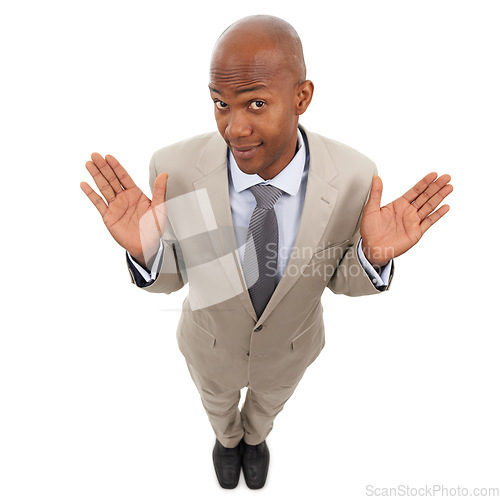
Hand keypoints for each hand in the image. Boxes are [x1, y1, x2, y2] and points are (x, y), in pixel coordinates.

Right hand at [80, 153, 167, 267]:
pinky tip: (84, 184)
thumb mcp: (159, 208)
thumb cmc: (154, 227)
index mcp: (135, 194)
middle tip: (95, 155)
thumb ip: (160, 191)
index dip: (116, 166)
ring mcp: (115, 206)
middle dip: (103, 167)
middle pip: (111, 179)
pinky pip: (98, 203)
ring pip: (103, 188)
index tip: (108, 157)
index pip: (124, 177)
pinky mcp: (108, 216)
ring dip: (96, 176)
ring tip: (89, 164)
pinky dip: (91, 194)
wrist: (146, 245)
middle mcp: (124, 198)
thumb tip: (164, 174)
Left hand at [360, 172, 452, 266]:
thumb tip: (376, 178)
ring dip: (439, 197)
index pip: (415, 191)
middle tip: (446, 177)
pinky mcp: (416, 232)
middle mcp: (407, 212)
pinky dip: (437, 214)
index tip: (433, 175)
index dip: (424, 183)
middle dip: (436, 187)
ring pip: (429, 206)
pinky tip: (445, 207)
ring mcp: (413, 222)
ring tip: (449, 187)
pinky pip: (429, 221)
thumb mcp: (371, 209)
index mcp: (398, 205)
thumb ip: (376, 193)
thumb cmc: (369, 231)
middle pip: (425, 196)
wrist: (372, 248)